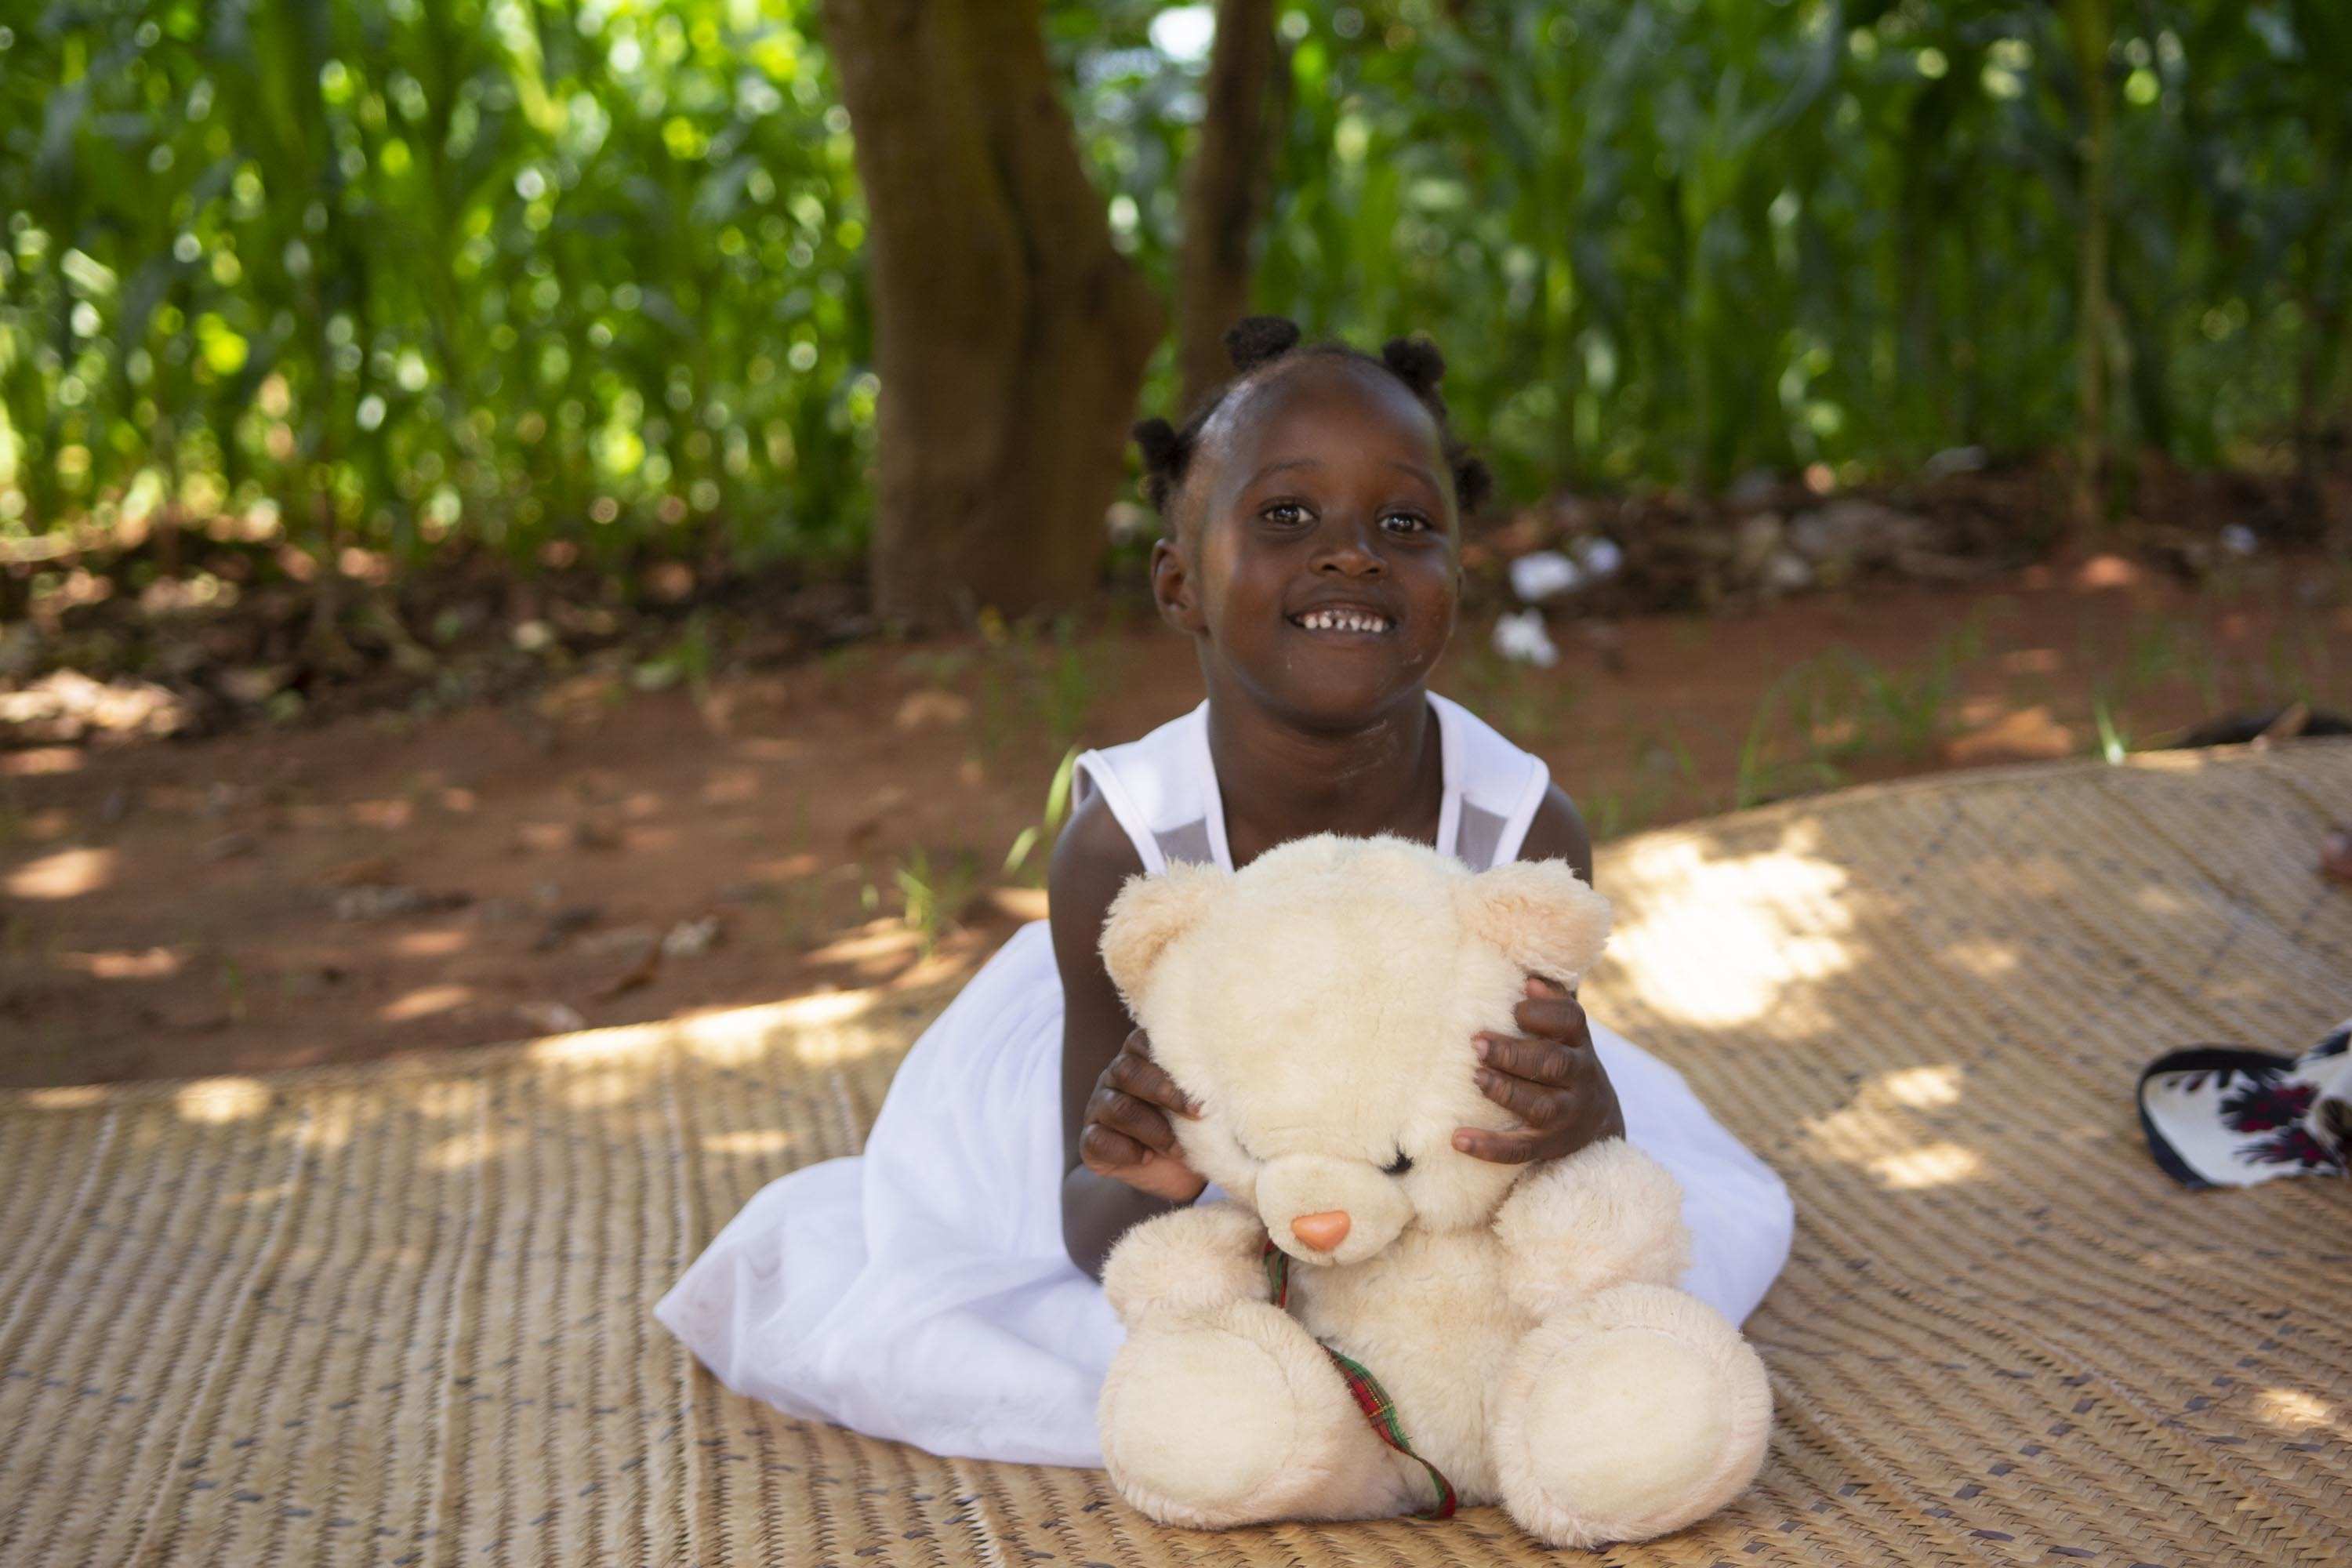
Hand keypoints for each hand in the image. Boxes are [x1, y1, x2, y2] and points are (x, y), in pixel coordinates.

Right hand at [1079, 1027, 1208, 1202]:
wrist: (1170, 1175)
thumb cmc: (1192, 1130)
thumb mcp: (1201, 1106)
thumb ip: (1204, 1087)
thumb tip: (1235, 1079)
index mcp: (1141, 1059)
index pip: (1141, 1041)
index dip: (1170, 1058)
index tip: (1206, 1084)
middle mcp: (1116, 1078)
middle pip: (1126, 1070)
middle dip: (1164, 1091)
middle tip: (1197, 1113)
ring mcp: (1099, 1108)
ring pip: (1116, 1107)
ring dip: (1152, 1129)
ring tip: (1177, 1148)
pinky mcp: (1091, 1141)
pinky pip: (1097, 1139)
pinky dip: (1125, 1150)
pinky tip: (1145, 1158)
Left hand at [1455, 976, 1624, 1163]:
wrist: (1600, 1123)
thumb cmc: (1564, 1061)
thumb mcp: (1566, 1033)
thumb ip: (1550, 1004)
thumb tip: (1530, 982)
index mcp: (1579, 1044)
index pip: (1571, 1021)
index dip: (1545, 1013)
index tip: (1516, 1008)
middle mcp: (1580, 1078)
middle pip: (1553, 1064)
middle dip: (1514, 1054)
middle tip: (1477, 1043)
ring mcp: (1568, 1115)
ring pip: (1541, 1107)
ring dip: (1507, 1092)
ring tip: (1477, 1078)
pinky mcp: (1551, 1146)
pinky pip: (1521, 1150)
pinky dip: (1490, 1146)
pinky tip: (1458, 1139)